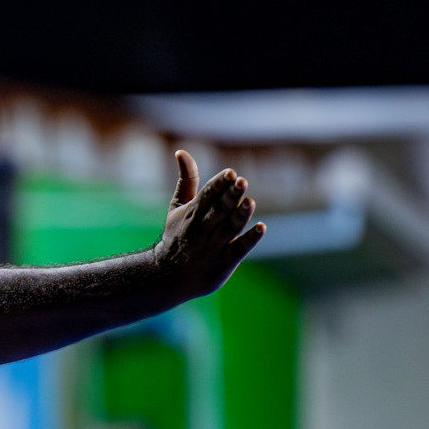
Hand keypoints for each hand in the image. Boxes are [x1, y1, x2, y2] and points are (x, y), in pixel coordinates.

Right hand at [154, 150, 265, 299]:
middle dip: (231, 196)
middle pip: (219, 210)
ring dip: (240, 215)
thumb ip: (186, 180)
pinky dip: (249, 240)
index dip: (219, 184)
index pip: (208, 195)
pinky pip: (238, 250)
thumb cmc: (176, 236)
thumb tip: (181, 151)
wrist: (167, 276)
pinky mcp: (223, 263)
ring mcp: (213, 247)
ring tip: (250, 202)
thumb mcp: (177, 207)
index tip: (230, 173)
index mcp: (193, 212)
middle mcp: (203, 229)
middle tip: (242, 181)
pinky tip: (261, 228)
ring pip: (229, 228)